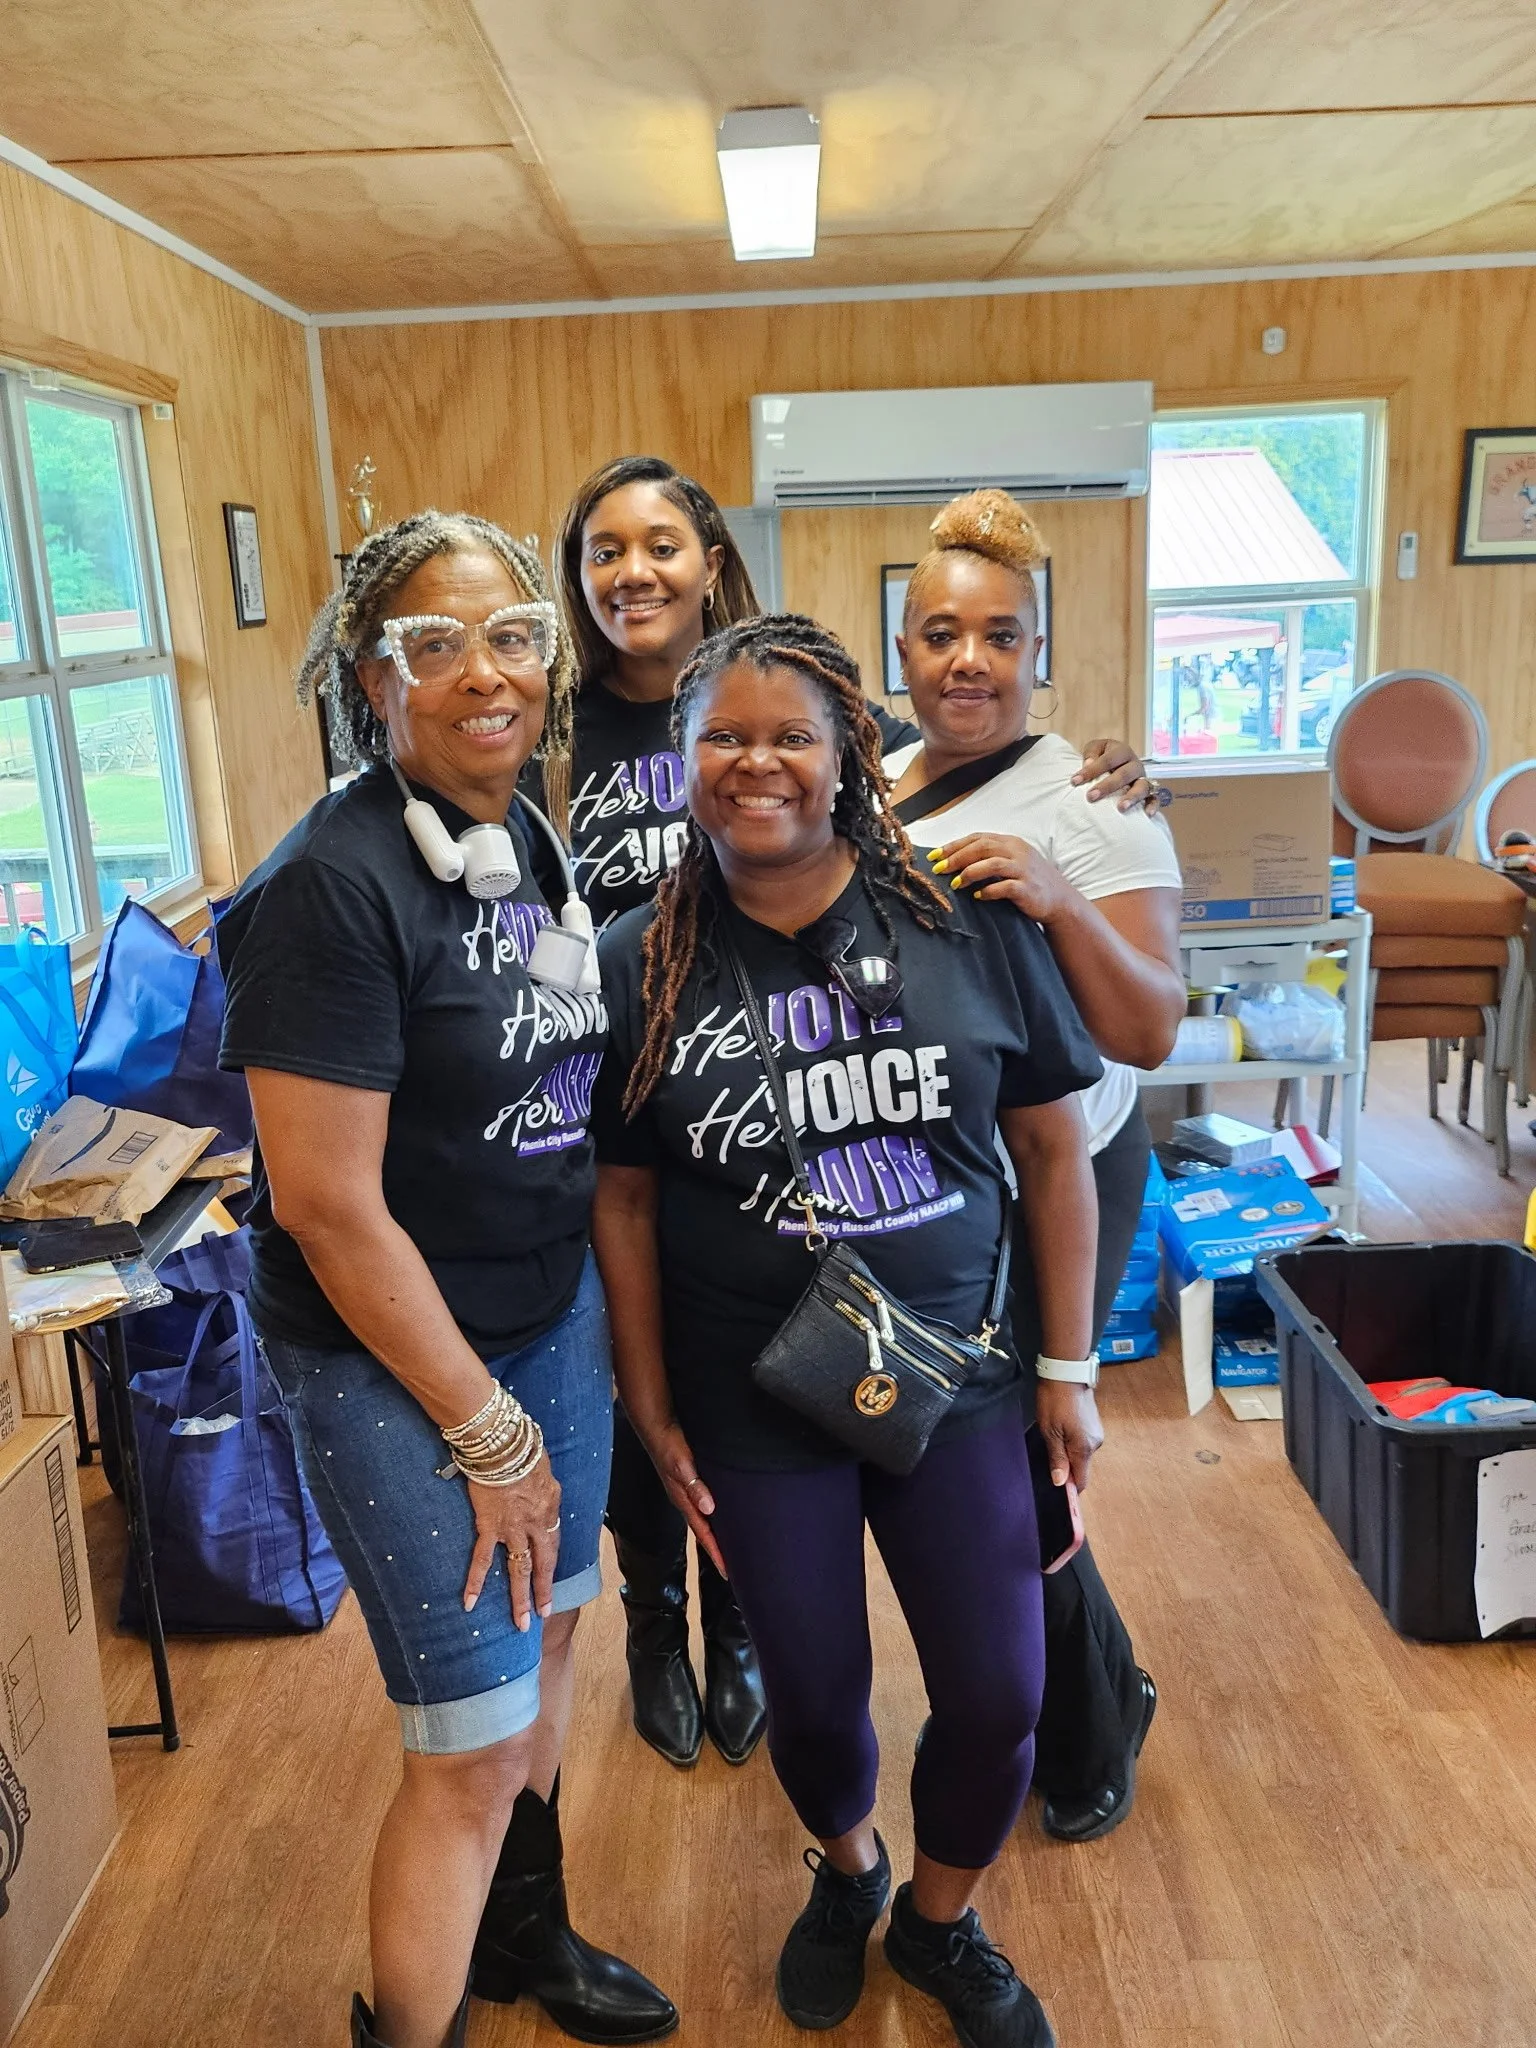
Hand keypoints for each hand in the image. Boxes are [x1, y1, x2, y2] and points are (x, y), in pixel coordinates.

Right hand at [463, 1454, 562, 1630]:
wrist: (503, 1445)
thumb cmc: (522, 1448)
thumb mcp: (543, 1467)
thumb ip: (542, 1486)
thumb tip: (542, 1492)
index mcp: (549, 1508)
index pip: (552, 1543)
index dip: (551, 1563)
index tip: (549, 1580)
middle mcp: (536, 1524)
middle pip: (543, 1564)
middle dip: (543, 1591)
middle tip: (544, 1614)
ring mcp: (513, 1529)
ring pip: (519, 1570)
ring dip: (519, 1598)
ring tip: (520, 1623)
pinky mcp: (489, 1527)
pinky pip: (482, 1560)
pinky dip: (475, 1582)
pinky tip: (469, 1603)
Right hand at [644, 1418, 728, 1578]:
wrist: (657, 1424)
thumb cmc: (668, 1444)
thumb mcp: (681, 1465)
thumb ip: (694, 1486)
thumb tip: (709, 1509)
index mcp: (683, 1500)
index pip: (702, 1533)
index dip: (715, 1552)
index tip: (728, 1572)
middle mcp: (685, 1499)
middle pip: (704, 1531)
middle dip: (717, 1549)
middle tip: (734, 1567)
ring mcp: (686, 1490)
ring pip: (704, 1519)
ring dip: (716, 1533)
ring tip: (732, 1545)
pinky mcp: (690, 1480)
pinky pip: (705, 1504)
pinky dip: (715, 1515)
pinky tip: (724, 1513)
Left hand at [929, 833, 1071, 925]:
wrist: (1061, 900)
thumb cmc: (1031, 881)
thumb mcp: (1012, 862)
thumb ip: (990, 857)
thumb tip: (955, 862)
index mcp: (1011, 843)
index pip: (978, 838)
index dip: (954, 845)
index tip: (935, 855)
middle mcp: (1018, 852)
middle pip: (982, 848)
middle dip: (957, 857)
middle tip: (939, 869)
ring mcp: (1024, 869)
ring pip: (992, 864)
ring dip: (970, 873)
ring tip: (956, 884)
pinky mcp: (1028, 888)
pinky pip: (1005, 887)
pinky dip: (988, 891)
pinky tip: (978, 896)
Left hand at [1035, 1379, 1103, 1492]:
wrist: (1066, 1371)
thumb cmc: (1055, 1400)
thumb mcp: (1050, 1431)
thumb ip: (1057, 1458)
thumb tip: (1061, 1482)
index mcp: (1085, 1448)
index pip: (1081, 1480)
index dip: (1069, 1487)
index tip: (1055, 1483)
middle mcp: (1095, 1443)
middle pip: (1080, 1466)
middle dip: (1065, 1464)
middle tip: (1047, 1449)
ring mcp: (1096, 1431)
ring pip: (1080, 1452)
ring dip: (1067, 1449)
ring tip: (1053, 1433)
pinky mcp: (1093, 1422)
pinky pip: (1082, 1440)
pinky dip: (1071, 1439)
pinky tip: (1060, 1426)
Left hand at [1073, 737, 1158, 813]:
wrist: (1115, 765)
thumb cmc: (1101, 758)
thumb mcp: (1095, 749)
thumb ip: (1091, 754)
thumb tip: (1088, 764)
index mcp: (1122, 751)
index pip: (1108, 759)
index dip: (1091, 770)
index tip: (1074, 781)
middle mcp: (1135, 765)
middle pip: (1125, 774)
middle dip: (1107, 786)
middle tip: (1091, 797)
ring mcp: (1143, 779)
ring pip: (1142, 787)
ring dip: (1132, 797)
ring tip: (1121, 808)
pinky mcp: (1148, 792)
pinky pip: (1154, 799)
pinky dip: (1152, 806)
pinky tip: (1146, 815)